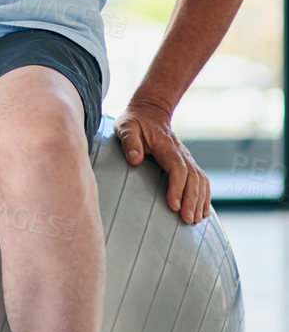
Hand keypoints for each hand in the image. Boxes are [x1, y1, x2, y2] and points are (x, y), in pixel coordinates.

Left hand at [115, 101, 210, 223]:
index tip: (174, 206)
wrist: (150, 111)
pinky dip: (205, 196)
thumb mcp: (126, 127)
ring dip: (200, 201)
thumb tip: (134, 159)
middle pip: (193, 178)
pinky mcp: (187, 163)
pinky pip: (201, 180)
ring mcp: (186, 158)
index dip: (178, 188)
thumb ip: (130, 141)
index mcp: (167, 147)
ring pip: (200, 181)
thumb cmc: (136, 121)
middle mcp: (181, 154)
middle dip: (192, 200)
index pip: (178, 169)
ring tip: (195, 220)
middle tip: (187, 220)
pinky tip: (203, 212)